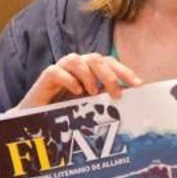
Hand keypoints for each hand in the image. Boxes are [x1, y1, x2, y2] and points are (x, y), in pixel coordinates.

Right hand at [13, 53, 141, 110]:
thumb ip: (107, 100)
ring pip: (76, 59)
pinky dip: (68, 80)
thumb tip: (132, 103)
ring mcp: (60, 69)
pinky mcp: (45, 77)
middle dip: (109, 75)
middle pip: (96, 58)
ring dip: (88, 75)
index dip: (124, 71)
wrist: (38, 119)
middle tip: (116, 94)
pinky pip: (56, 71)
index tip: (138, 85)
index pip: (110, 63)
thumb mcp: (91, 106)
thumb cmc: (67, 112)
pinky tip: (76, 92)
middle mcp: (76, 66)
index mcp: (90, 70)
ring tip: (92, 93)